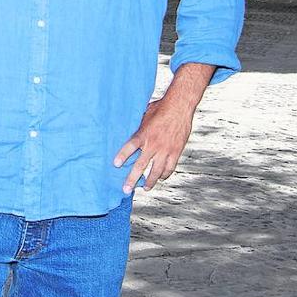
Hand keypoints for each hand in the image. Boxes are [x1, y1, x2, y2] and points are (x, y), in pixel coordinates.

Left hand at [112, 63, 213, 192]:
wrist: (180, 106)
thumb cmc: (161, 107)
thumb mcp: (144, 114)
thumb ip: (138, 126)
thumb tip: (128, 129)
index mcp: (144, 134)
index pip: (130, 147)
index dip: (122, 156)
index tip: (116, 165)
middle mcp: (153, 144)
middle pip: (140, 165)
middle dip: (132, 179)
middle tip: (126, 189)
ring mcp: (165, 149)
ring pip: (156, 171)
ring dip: (150, 181)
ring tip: (145, 188)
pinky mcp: (176, 152)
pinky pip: (169, 168)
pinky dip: (164, 174)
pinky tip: (161, 178)